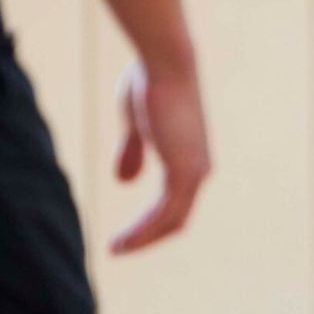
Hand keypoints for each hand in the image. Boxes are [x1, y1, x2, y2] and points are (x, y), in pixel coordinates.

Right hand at [111, 62, 212, 254]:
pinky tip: (124, 239)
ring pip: (170, 221)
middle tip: (119, 249)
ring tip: (115, 249)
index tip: (126, 234)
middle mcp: (199, 171)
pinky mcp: (185, 171)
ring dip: (142, 238)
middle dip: (147, 237)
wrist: (164, 64)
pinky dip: (144, 229)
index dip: (151, 223)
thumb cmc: (149, 85)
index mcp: (190, 160)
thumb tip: (125, 182)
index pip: (175, 204)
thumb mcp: (136, 125)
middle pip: (176, 220)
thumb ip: (133, 153)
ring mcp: (195, 173)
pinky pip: (165, 213)